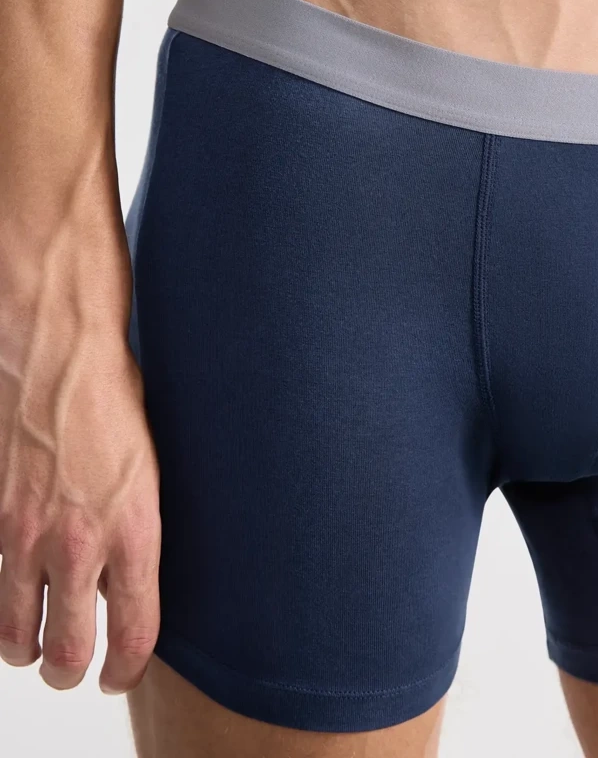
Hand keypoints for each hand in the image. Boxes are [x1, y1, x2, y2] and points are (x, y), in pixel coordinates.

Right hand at [0, 283, 160, 694]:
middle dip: (71, 674)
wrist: (58, 355)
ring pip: (17, 632)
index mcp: (135, 531)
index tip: (120, 676)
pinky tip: (17, 579)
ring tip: (35, 644)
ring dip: (27, 646)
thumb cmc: (113, 401)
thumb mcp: (148, 472)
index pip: (133, 633)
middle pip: (69, 654)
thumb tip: (124, 580)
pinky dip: (4, 591)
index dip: (126, 669)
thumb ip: (134, 534)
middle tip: (73, 671)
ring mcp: (27, 535)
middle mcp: (79, 544)